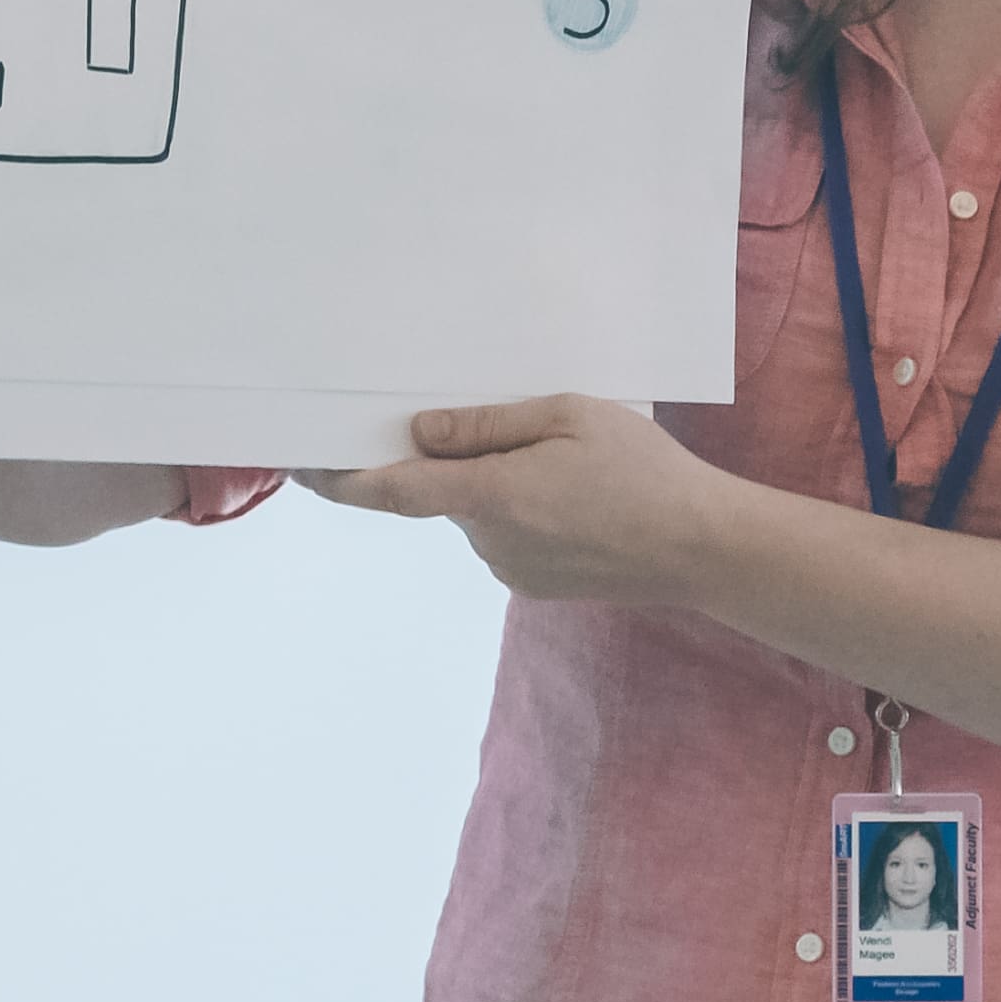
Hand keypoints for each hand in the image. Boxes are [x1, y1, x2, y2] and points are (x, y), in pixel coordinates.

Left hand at [300, 396, 733, 606]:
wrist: (701, 547)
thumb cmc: (642, 471)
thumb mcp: (567, 417)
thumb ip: (486, 426)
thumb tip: (421, 434)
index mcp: (491, 496)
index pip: (392, 490)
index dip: (340, 480)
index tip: (299, 466)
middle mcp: (489, 541)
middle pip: (443, 491)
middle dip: (463, 460)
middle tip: (526, 433)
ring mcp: (510, 569)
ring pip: (477, 513)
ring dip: (498, 485)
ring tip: (571, 466)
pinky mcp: (533, 584)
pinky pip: (504, 536)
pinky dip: (522, 511)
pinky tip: (576, 498)